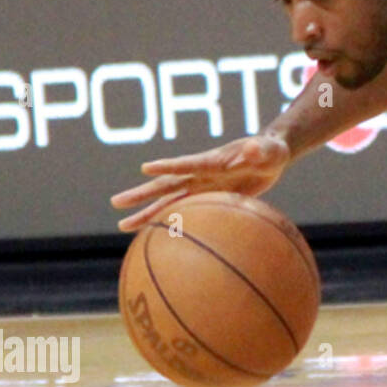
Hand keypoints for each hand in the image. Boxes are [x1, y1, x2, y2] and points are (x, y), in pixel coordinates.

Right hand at [111, 133, 291, 231]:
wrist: (268, 157)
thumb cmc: (271, 151)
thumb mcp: (270, 150)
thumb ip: (259, 151)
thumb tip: (253, 150)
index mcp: (214, 161)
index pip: (188, 164)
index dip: (169, 166)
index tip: (146, 169)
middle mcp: (201, 174)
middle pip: (166, 185)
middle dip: (142, 193)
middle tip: (115, 203)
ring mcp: (201, 186)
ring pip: (169, 202)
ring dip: (147, 213)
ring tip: (122, 226)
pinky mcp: (207, 197)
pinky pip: (184, 212)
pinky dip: (168, 223)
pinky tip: (152, 236)